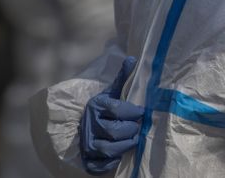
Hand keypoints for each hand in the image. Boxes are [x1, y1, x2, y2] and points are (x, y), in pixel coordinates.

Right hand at [80, 56, 143, 174]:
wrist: (84, 127)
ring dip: (126, 145)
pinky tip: (122, 152)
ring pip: (110, 149)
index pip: (117, 109)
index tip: (141, 112)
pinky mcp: (88, 161)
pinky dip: (115, 160)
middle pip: (114, 131)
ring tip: (134, 139)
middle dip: (131, 130)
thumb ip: (123, 78)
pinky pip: (103, 165)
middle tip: (138, 127)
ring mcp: (87, 144)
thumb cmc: (104, 109)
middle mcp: (89, 125)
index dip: (132, 112)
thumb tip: (132, 59)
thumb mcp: (111, 92)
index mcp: (95, 106)